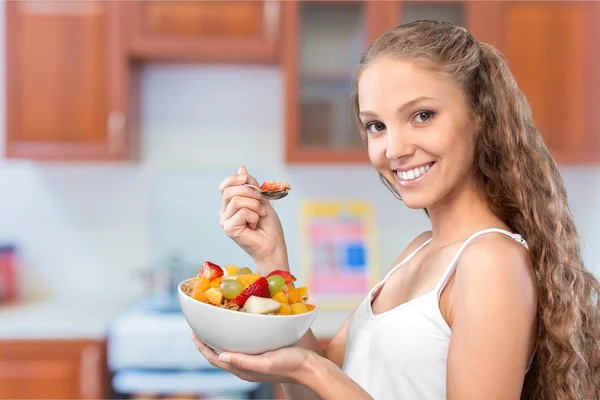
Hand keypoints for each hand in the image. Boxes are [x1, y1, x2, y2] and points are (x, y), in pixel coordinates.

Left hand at [192, 334, 310, 383]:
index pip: (216, 360)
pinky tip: (239, 329)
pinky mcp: (263, 356)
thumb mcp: (265, 363)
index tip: (193, 334)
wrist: (309, 367)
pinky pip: (243, 347)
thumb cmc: (289, 364)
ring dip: (220, 341)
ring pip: (231, 351)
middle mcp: (246, 367)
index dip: (203, 348)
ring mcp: (254, 362)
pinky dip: (235, 339)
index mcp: (243, 370)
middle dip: (208, 343)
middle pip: (220, 356)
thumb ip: (243, 361)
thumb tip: (220, 356)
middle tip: (200, 328)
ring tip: (215, 327)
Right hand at [219, 166, 288, 273]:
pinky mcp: (229, 229)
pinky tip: (255, 224)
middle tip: (261, 203)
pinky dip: (254, 216)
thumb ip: (251, 185)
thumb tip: (241, 168)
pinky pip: (242, 212)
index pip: (225, 185)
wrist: (273, 244)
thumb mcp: (262, 199)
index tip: (248, 180)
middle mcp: (225, 212)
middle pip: (230, 190)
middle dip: (250, 192)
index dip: (236, 179)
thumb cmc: (268, 225)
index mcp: (230, 204)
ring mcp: (225, 221)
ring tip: (260, 216)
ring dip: (255, 206)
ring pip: (237, 200)